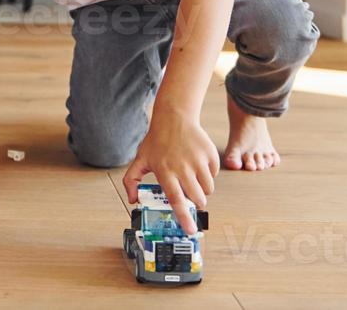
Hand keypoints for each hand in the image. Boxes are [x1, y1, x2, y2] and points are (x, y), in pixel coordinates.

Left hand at [121, 109, 217, 234]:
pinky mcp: (210, 154)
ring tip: (193, 180)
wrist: (174, 117)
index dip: (184, 217)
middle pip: (197, 198)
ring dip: (203, 190)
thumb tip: (133, 200)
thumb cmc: (156, 140)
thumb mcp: (140, 159)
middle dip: (196, 204)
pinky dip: (208, 175)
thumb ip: (132, 180)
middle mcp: (183, 168)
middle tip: (190, 197)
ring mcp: (198, 160)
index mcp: (166, 172)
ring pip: (208, 189)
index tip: (191, 229)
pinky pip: (214, 174)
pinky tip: (198, 165)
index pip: (176, 200)